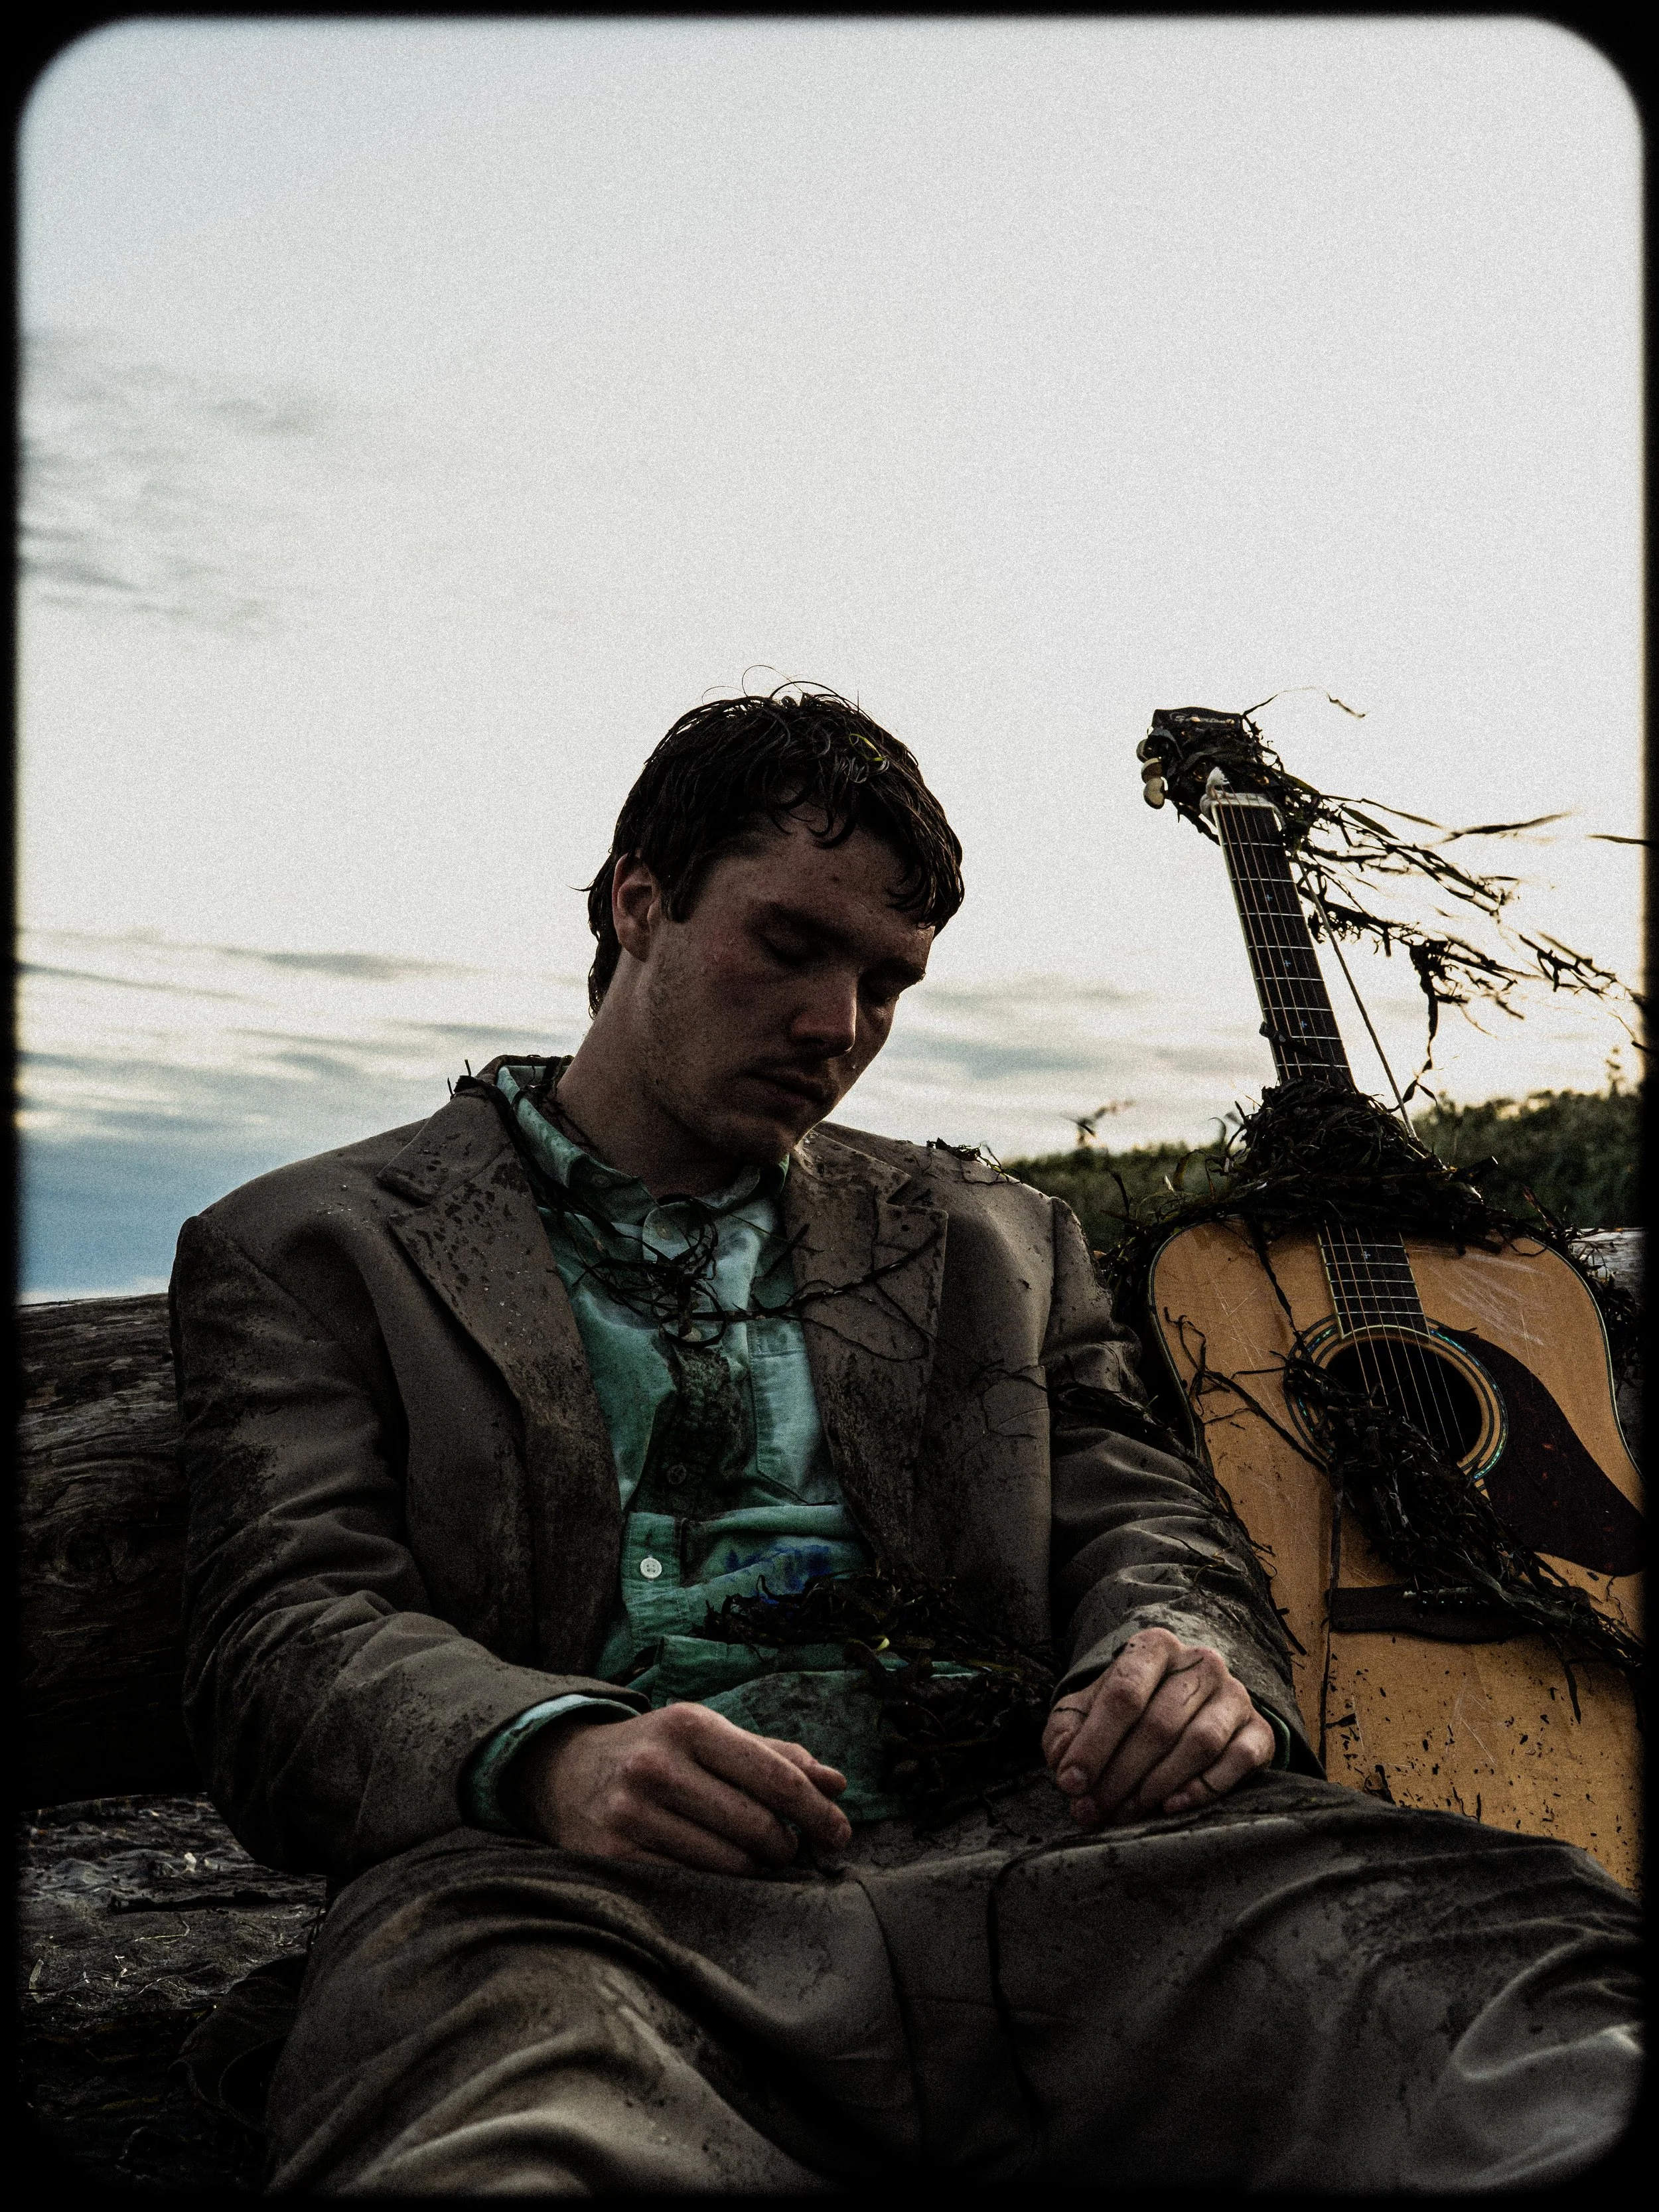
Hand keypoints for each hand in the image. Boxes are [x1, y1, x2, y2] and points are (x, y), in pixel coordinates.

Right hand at [513, 1701, 852, 1873]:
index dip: (817, 1810)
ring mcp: (632, 1813)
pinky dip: (716, 1884)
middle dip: (786, 1844)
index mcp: (690, 1725)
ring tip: (752, 1857)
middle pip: (756, 1824)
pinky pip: (691, 1883)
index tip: (841, 1832)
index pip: (773, 1775)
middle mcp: (658, 1765)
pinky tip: (716, 1871)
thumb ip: (774, 1755)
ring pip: (728, 1862)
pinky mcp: (615, 1857)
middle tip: (788, 1849)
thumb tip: (837, 1783)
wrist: (564, 1772)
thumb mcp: (708, 1734)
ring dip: (754, 1868)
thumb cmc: (656, 1751)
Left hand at [1041, 1627, 1274, 1826]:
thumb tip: (1063, 1764)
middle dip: (1119, 1775)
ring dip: (1156, 1785)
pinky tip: (1171, 1806)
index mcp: (1154, 1647)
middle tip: (1094, 1810)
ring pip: (1198, 1743)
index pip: (1123, 1694)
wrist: (1190, 1705)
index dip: (1094, 1743)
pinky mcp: (1259, 1730)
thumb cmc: (1130, 1707)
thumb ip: (1068, 1730)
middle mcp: (1200, 1663)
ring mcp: (1234, 1695)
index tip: (1071, 1783)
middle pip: (1158, 1724)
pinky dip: (1204, 1788)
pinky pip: (1238, 1760)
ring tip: (1126, 1812)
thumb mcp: (1089, 1708)